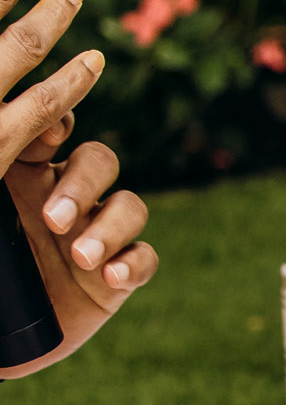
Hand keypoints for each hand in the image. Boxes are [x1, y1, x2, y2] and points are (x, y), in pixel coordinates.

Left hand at [0, 0, 150, 376]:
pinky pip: (145, 258)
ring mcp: (93, 238)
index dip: (58, 124)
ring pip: (129, 206)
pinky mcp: (115, 280)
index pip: (54, 128)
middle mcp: (61, 199)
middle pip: (100, 161)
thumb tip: (34, 130)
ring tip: (81, 258)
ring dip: (110, 227)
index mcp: (21, 175)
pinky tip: (111, 277)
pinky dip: (134, 262)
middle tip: (54, 220)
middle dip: (84, 184)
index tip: (44, 141)